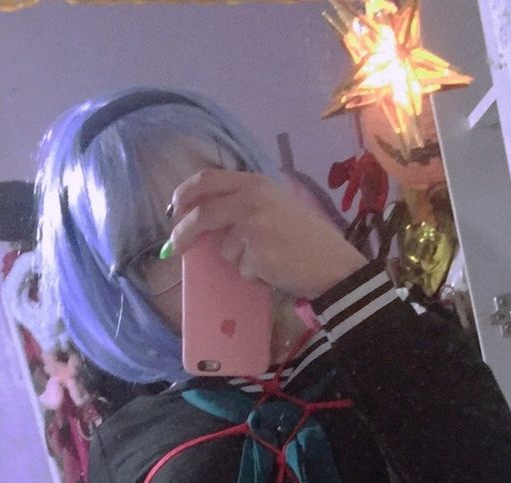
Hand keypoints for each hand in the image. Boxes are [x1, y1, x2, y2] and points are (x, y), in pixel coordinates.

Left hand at [165, 169, 368, 300]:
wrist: (335, 265)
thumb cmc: (310, 238)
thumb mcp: (278, 205)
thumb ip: (245, 203)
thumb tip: (207, 218)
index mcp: (255, 183)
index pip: (207, 179)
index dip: (185, 193)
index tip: (175, 208)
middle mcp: (251, 199)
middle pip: (203, 215)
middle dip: (184, 233)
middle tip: (175, 247)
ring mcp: (252, 227)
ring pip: (225, 249)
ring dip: (240, 260)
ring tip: (270, 259)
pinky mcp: (256, 255)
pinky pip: (242, 269)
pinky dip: (255, 275)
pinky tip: (277, 270)